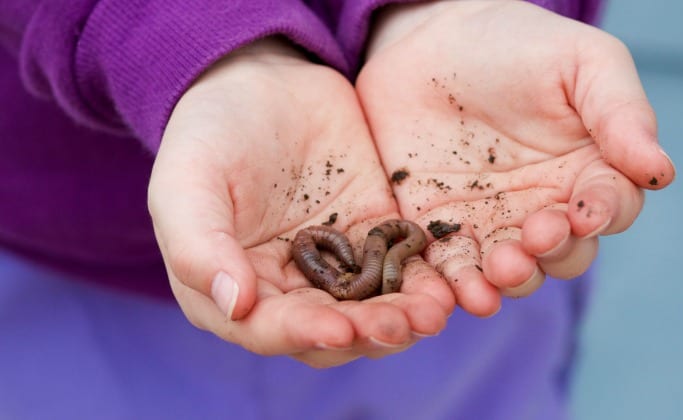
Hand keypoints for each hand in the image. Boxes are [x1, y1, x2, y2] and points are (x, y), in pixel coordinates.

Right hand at [148, 39, 452, 366]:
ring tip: (433, 311)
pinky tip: (448, 284)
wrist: (263, 82)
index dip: (304, 334)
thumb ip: (198, 244)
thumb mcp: (188, 180)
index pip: (271, 330)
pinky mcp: (377, 237)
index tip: (338, 329)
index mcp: (237, 289)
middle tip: (402, 325)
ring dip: (405, 317)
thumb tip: (234, 305)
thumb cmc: (211, 132)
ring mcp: (340, 266)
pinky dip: (426, 281)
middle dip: (368, 332)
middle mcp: (291, 290)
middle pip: (334, 330)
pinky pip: (405, 269)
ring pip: (375, 309)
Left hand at [356, 1, 674, 315]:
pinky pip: (453, 267)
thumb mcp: (581, 62)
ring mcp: (491, 222)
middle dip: (556, 253)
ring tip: (501, 269)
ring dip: (512, 278)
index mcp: (587, 170)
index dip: (604, 213)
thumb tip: (660, 171)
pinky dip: (460, 286)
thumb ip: (621, 112)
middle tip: (538, 238)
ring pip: (514, 270)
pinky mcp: (439, 227)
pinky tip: (461, 290)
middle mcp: (544, 206)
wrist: (432, 40)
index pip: (610, 207)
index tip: (587, 211)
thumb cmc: (518, 45)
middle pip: (565, 252)